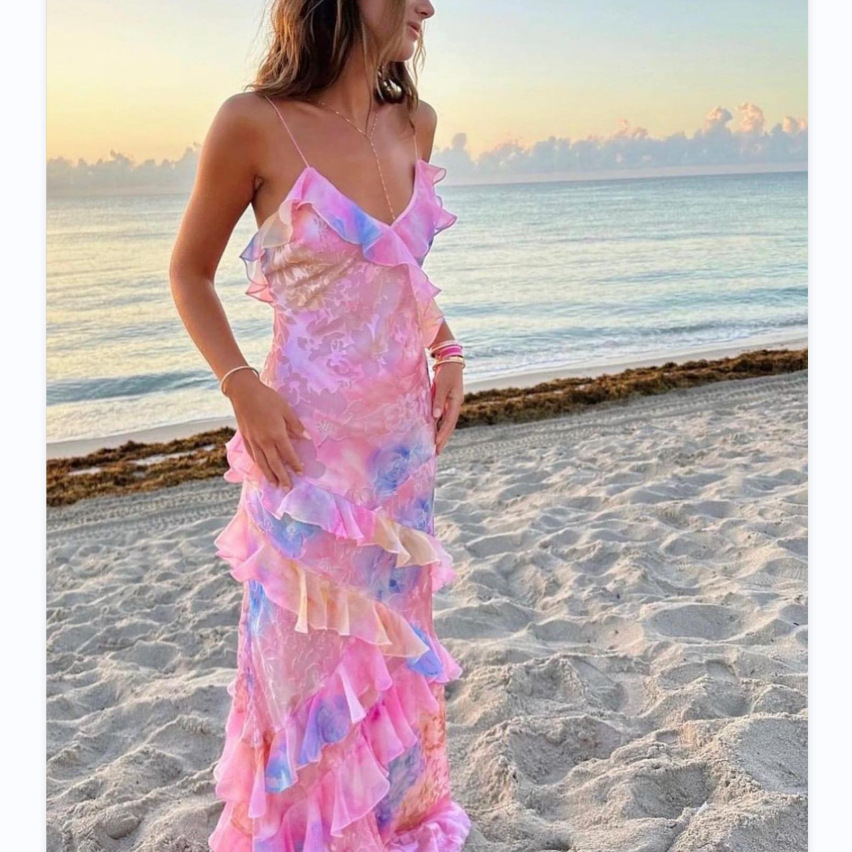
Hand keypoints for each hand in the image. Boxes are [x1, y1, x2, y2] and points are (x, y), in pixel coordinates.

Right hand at [224, 370, 308, 488]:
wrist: (243, 392)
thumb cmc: (267, 398)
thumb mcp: (285, 409)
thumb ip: (296, 425)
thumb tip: (307, 438)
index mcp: (276, 434)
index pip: (288, 454)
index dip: (295, 464)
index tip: (301, 472)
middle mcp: (264, 441)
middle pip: (274, 463)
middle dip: (282, 477)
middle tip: (288, 488)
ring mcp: (253, 441)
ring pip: (262, 463)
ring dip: (269, 475)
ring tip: (274, 484)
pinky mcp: (245, 438)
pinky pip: (253, 456)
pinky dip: (258, 465)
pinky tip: (261, 469)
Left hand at [431, 362, 463, 454]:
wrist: (450, 360)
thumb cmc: (446, 371)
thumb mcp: (441, 384)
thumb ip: (438, 400)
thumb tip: (435, 417)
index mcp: (456, 402)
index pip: (449, 422)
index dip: (443, 434)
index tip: (435, 444)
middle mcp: (455, 405)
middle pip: (450, 426)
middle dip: (443, 439)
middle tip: (436, 452)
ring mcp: (452, 404)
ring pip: (447, 423)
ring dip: (442, 434)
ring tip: (436, 446)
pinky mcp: (447, 401)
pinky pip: (443, 417)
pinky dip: (439, 426)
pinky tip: (434, 432)